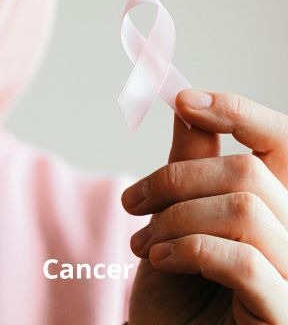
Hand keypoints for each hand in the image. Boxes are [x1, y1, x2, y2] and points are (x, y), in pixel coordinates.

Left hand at [122, 90, 287, 323]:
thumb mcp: (178, 210)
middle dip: (176, 180)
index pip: (279, 141)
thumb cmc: (175, 278)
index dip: (238, 113)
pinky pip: (243, 260)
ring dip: (175, 219)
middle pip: (247, 172)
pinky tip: (158, 259)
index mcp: (272, 202)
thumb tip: (187, 105)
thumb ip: (192, 159)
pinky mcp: (282, 310)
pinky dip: (188, 249)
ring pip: (242, 209)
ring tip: (142, 241)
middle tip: (132, 201)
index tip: (184, 101)